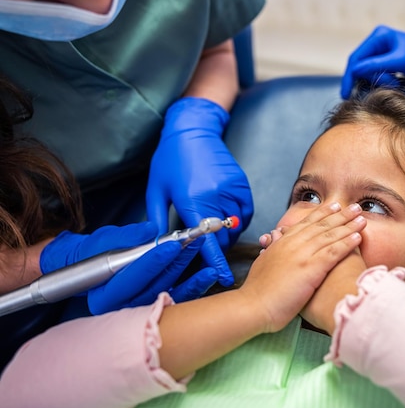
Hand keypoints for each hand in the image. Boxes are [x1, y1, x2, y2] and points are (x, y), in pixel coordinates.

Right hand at [40, 222, 208, 313]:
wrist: (98, 267)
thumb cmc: (97, 253)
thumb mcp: (105, 239)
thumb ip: (127, 236)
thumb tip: (150, 229)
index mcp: (104, 295)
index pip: (131, 278)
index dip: (153, 261)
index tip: (172, 244)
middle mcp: (124, 308)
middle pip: (154, 285)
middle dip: (175, 261)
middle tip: (192, 240)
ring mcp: (143, 310)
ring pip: (169, 290)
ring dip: (187, 268)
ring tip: (199, 247)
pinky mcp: (159, 308)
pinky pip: (180, 299)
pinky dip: (196, 286)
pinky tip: (208, 273)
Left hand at [146, 97, 253, 286]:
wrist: (192, 129)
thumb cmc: (170, 159)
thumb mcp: (156, 191)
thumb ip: (156, 221)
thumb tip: (158, 246)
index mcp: (192, 199)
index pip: (207, 240)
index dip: (216, 262)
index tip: (224, 278)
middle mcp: (216, 195)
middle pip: (223, 236)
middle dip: (215, 246)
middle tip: (203, 245)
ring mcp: (232, 189)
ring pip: (236, 226)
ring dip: (226, 234)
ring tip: (212, 227)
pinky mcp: (241, 184)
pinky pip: (245, 212)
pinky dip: (237, 220)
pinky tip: (224, 216)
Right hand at [239, 203, 365, 332]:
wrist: (253, 306)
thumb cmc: (258, 291)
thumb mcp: (263, 262)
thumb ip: (271, 248)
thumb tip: (272, 237)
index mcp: (282, 243)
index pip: (305, 223)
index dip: (321, 213)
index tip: (334, 206)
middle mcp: (293, 244)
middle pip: (321, 225)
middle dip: (340, 215)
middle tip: (355, 206)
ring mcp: (302, 255)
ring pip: (329, 235)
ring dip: (348, 226)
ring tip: (362, 218)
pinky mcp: (310, 269)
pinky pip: (332, 252)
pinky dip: (346, 243)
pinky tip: (358, 237)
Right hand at [341, 25, 404, 98]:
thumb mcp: (400, 61)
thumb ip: (376, 65)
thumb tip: (355, 71)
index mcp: (379, 36)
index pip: (356, 58)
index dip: (350, 77)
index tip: (346, 94)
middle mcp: (378, 41)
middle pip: (360, 65)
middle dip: (365, 79)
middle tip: (371, 92)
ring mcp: (383, 51)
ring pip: (368, 71)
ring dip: (376, 80)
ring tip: (393, 85)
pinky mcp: (389, 60)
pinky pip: (377, 73)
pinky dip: (381, 80)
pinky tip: (392, 84)